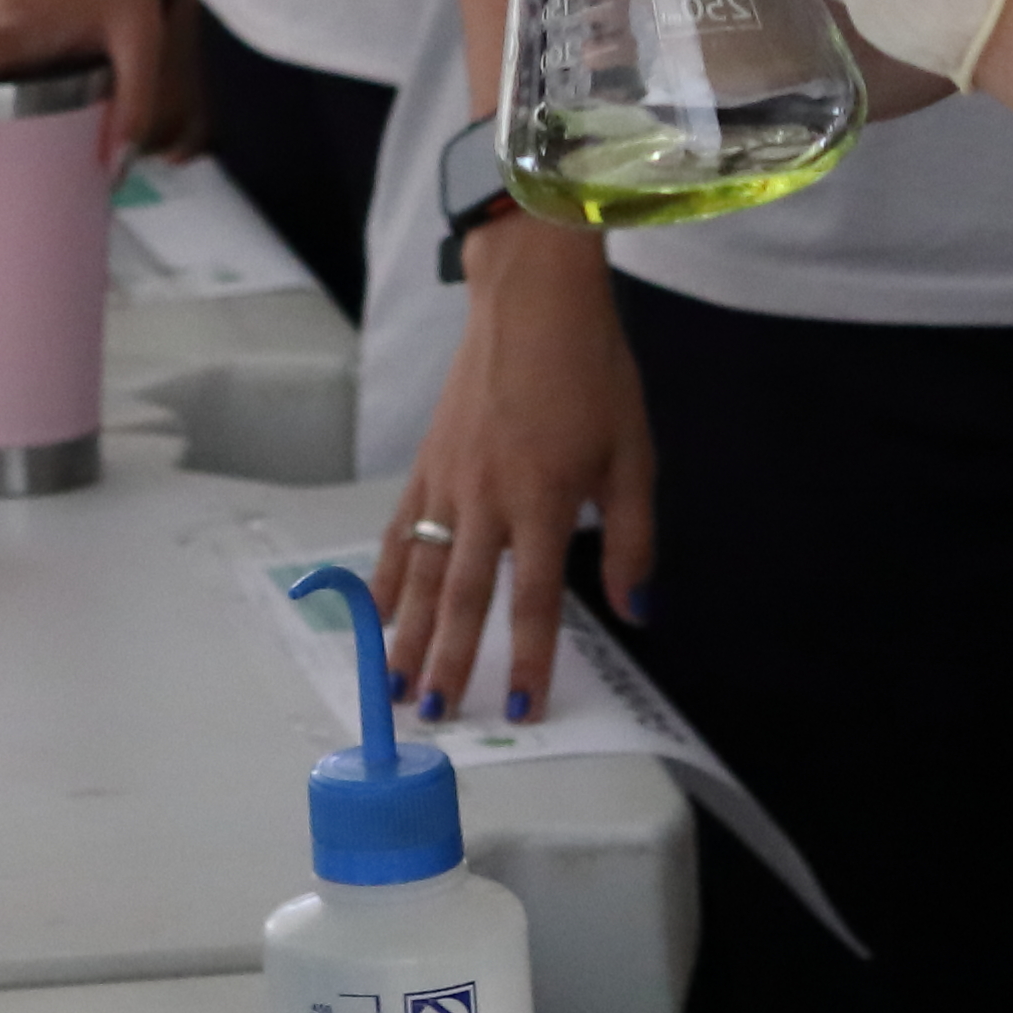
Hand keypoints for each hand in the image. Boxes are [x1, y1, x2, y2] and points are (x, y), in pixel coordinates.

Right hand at [375, 215, 652, 727]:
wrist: (532, 296)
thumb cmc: (593, 372)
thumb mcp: (634, 454)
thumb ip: (633, 538)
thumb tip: (638, 609)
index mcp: (546, 498)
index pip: (534, 599)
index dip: (528, 657)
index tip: (521, 707)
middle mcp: (488, 496)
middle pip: (462, 596)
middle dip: (448, 661)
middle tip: (435, 716)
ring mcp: (448, 479)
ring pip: (421, 570)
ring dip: (404, 633)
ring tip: (392, 685)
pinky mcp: (427, 460)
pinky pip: (400, 528)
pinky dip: (385, 574)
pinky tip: (374, 611)